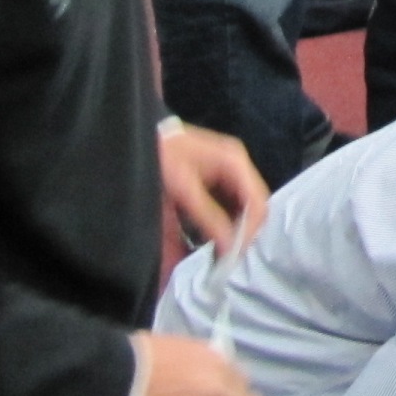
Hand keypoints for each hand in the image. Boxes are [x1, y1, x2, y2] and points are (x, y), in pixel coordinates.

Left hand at [159, 122, 268, 253]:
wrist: (138, 137)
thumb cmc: (162, 156)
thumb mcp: (184, 188)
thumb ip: (209, 218)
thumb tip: (230, 247)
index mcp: (235, 163)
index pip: (258, 202)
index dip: (250, 231)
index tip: (233, 255)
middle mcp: (236, 166)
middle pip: (252, 206)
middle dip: (241, 233)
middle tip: (225, 257)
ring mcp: (226, 171)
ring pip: (241, 209)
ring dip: (231, 231)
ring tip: (217, 252)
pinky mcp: (214, 179)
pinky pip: (226, 206)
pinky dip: (219, 224)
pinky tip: (207, 239)